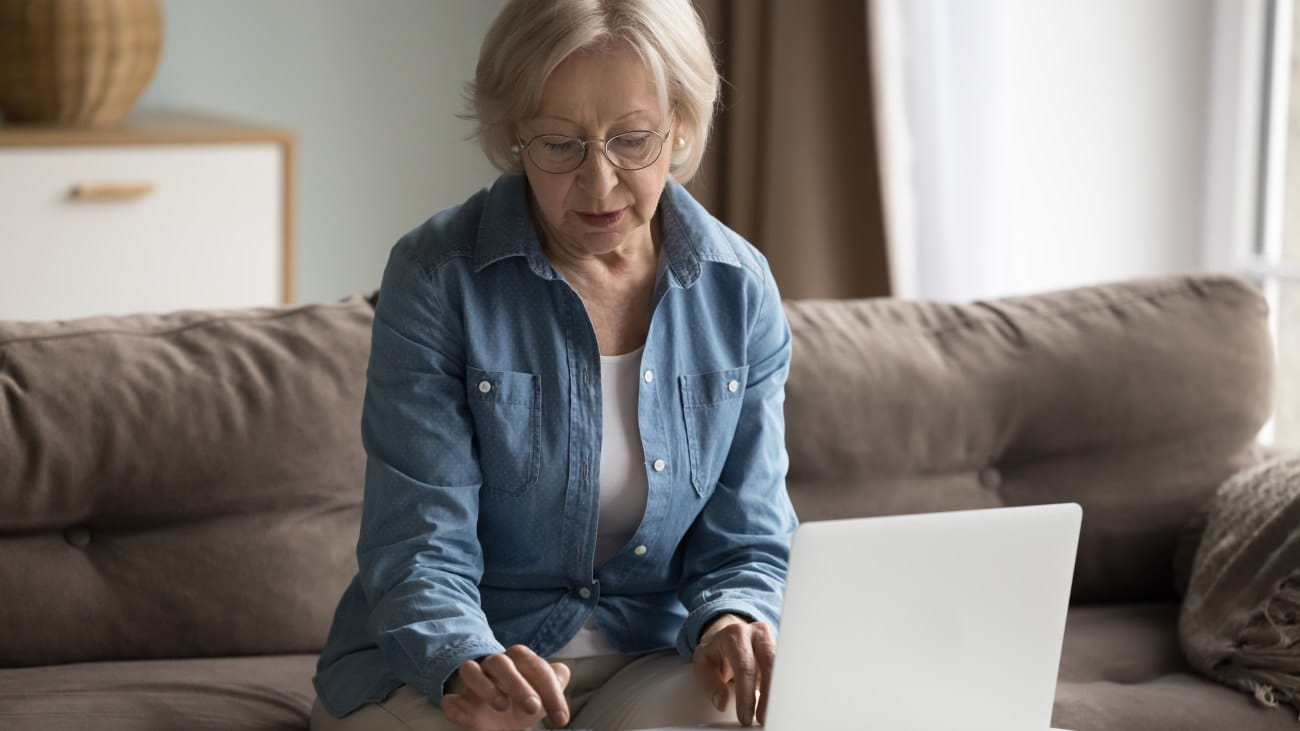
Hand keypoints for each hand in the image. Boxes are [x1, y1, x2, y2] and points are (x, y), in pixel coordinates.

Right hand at [442, 645, 570, 729]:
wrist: (495, 715)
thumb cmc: (522, 699)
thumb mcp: (542, 695)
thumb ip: (554, 682)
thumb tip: (562, 672)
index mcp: (519, 660)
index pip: (535, 667)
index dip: (551, 691)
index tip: (561, 718)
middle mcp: (494, 665)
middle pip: (501, 663)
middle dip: (518, 684)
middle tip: (533, 707)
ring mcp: (473, 680)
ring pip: (470, 670)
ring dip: (485, 687)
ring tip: (502, 706)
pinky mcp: (456, 699)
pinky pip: (449, 698)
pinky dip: (454, 705)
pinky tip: (463, 715)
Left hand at [692, 614, 775, 726]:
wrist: (725, 634)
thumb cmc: (715, 650)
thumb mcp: (703, 663)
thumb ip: (710, 683)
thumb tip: (722, 702)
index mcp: (736, 635)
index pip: (745, 666)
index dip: (746, 694)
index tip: (745, 716)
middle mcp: (757, 634)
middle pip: (770, 664)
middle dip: (768, 695)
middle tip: (763, 719)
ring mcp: (771, 640)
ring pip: (781, 667)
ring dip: (778, 693)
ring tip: (772, 714)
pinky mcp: (780, 651)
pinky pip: (784, 670)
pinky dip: (781, 689)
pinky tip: (778, 704)